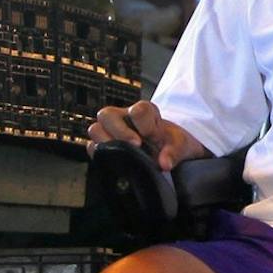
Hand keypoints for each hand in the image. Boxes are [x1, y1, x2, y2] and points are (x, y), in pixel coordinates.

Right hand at [87, 100, 209, 171]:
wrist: (165, 153)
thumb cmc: (171, 144)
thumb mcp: (181, 146)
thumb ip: (174, 153)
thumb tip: (164, 164)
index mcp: (144, 112)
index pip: (138, 109)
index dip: (143, 123)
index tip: (151, 136)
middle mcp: (123, 117)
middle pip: (107, 114)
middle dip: (119, 131)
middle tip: (134, 145)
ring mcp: (111, 131)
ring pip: (95, 129)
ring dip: (106, 142)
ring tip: (122, 155)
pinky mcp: (104, 146)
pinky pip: (92, 147)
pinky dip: (100, 155)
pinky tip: (115, 162)